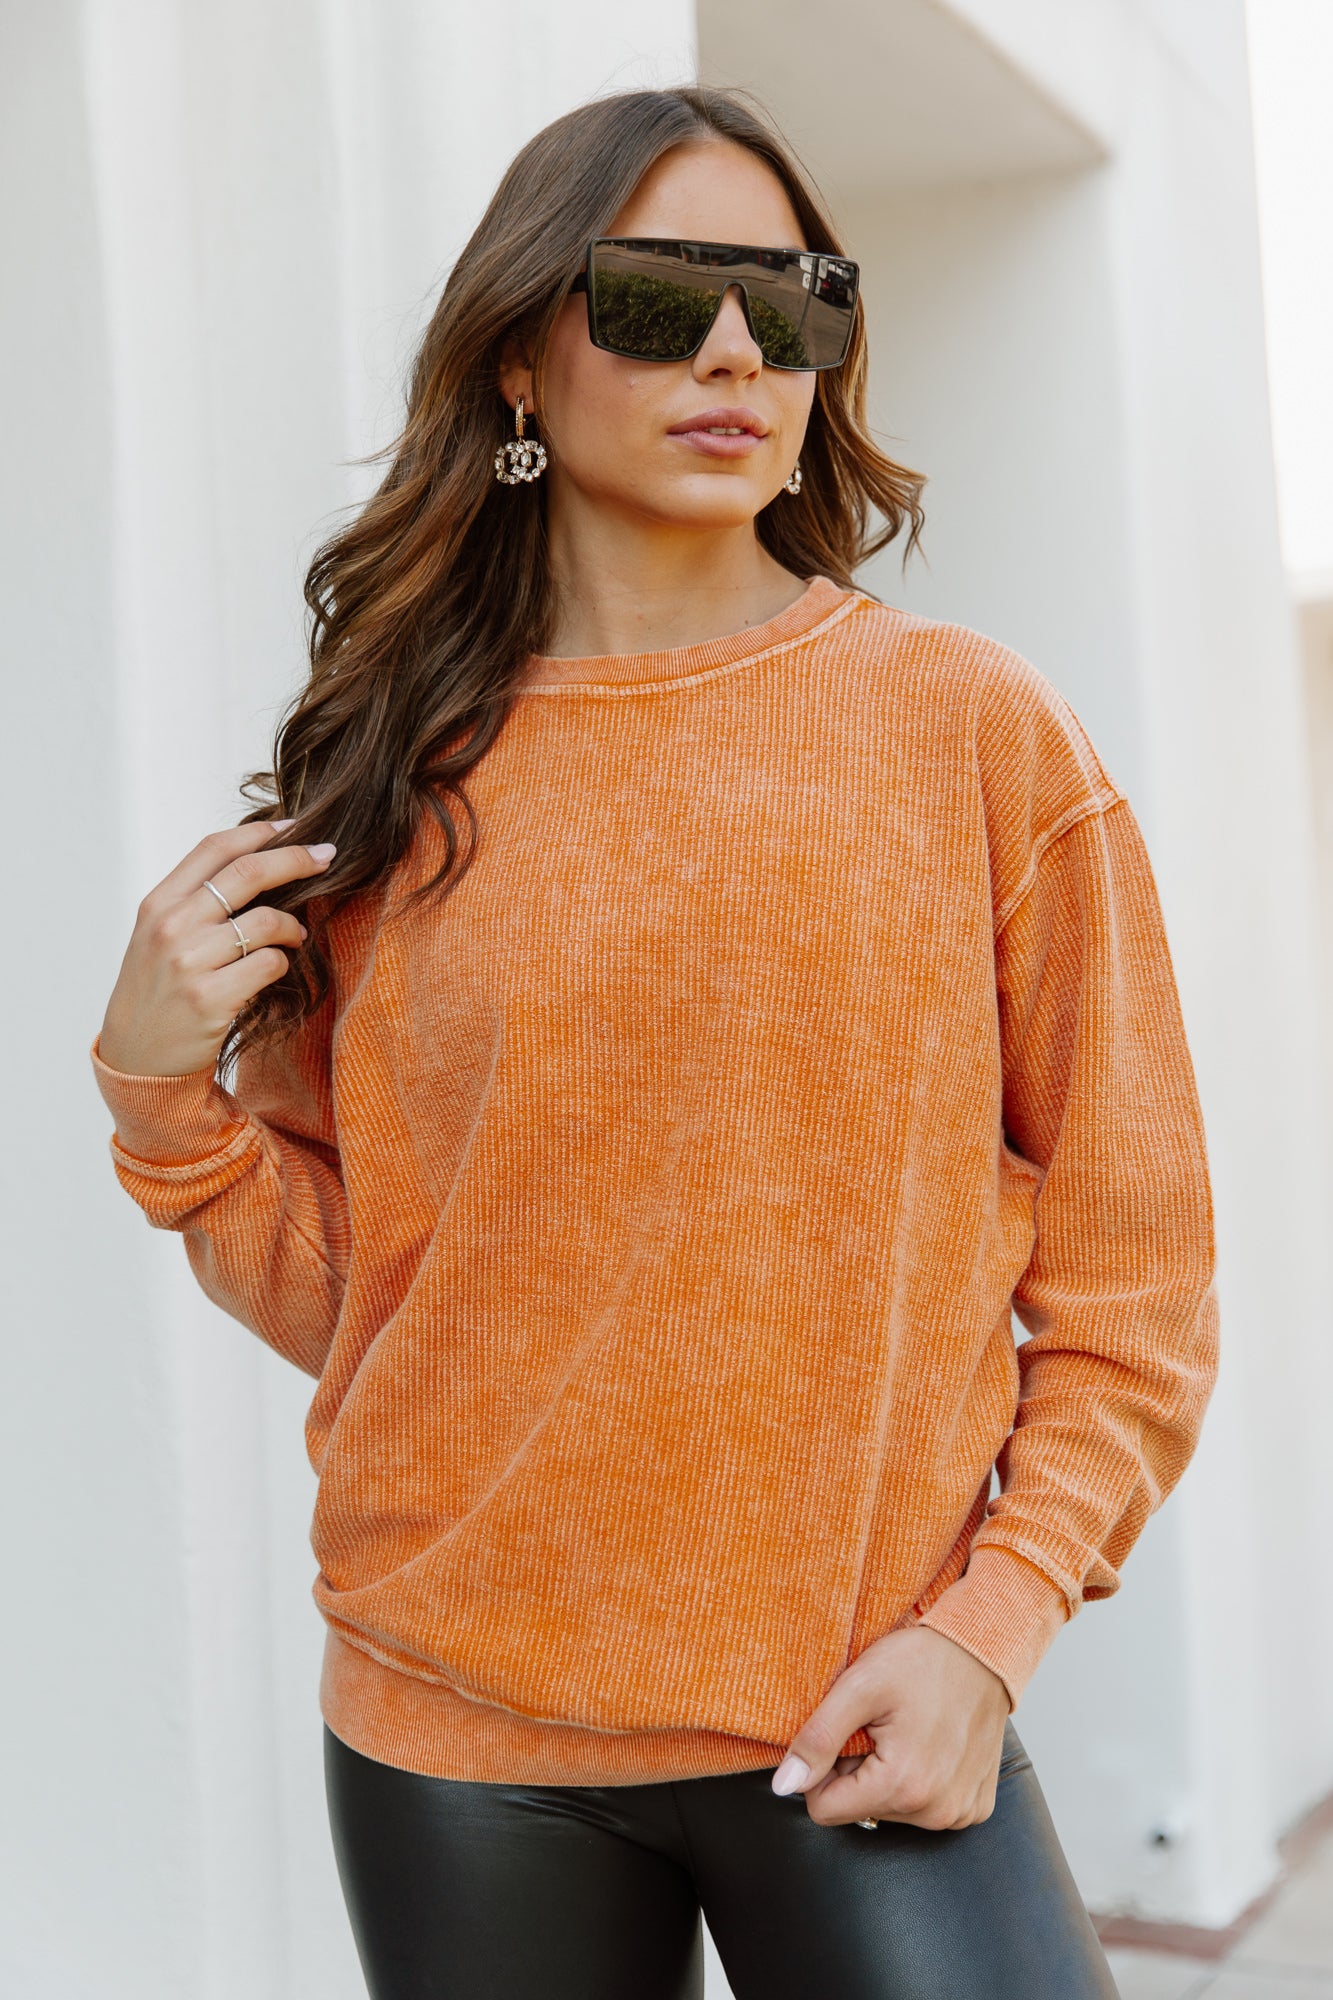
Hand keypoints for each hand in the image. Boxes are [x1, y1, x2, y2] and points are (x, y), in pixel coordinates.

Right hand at [97, 820, 336, 1077]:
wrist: (137, 1056)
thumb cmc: (157, 991)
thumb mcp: (159, 936)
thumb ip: (196, 902)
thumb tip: (260, 863)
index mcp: (159, 903)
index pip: (215, 848)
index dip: (260, 832)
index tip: (294, 826)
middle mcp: (171, 926)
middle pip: (248, 872)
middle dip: (297, 858)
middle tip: (327, 856)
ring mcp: (190, 962)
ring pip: (267, 921)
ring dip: (293, 927)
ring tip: (297, 936)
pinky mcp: (211, 997)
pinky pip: (270, 964)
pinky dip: (283, 963)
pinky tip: (278, 968)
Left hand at [770, 1624, 1009, 1829]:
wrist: (984, 1650)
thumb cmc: (923, 1661)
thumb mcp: (858, 1686)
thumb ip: (817, 1738)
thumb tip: (784, 1786)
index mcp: (902, 1786)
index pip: (824, 1810)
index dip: (823, 1769)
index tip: (846, 1734)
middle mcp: (935, 1813)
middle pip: (859, 1810)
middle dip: (858, 1771)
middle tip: (880, 1727)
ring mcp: (959, 1814)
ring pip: (890, 1811)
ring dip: (888, 1775)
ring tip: (907, 1731)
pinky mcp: (975, 1809)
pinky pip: (926, 1809)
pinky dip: (920, 1780)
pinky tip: (930, 1744)